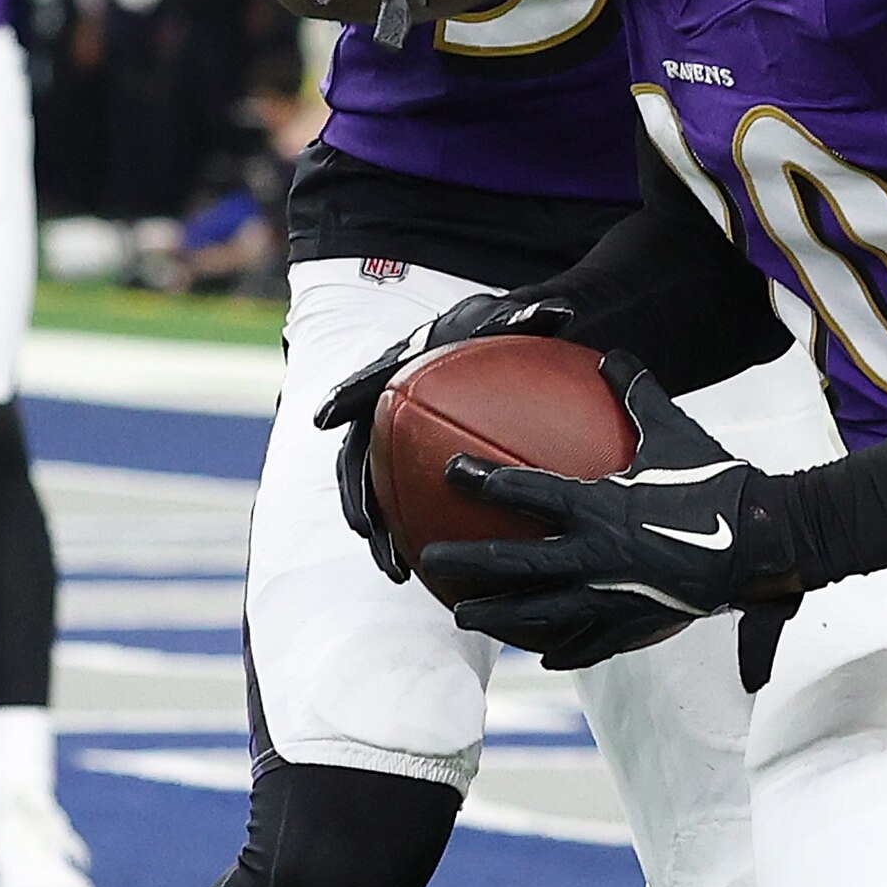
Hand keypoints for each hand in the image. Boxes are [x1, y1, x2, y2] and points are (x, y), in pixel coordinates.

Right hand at [315, 289, 572, 582]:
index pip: (368, 383)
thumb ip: (530, 316)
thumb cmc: (502, 329)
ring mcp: (398, 438)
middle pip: (358, 455)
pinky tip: (443, 575)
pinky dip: (418, 537)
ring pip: (377, 491)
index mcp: (403, 369)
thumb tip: (561, 311)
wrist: (500, 341)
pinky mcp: (414, 462)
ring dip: (380, 531)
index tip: (325, 418)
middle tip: (364, 531)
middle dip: (356, 496)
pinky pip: (410, 505)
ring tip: (396, 570)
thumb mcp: (515, 316)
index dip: (345, 397)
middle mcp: (390, 409)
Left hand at [424, 360, 801, 667]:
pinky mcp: (633, 623)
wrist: (763, 541)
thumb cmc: (717, 480)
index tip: (449, 471)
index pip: (526, 491)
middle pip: (515, 563)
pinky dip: (561, 647)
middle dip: (467, 561)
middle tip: (432, 559)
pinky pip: (588, 641)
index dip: (482, 479)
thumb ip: (636, 393)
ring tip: (464, 615)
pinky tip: (542, 654)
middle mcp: (595, 554)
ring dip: (498, 615)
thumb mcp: (673, 430)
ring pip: (539, 612)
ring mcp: (611, 595)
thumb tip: (612, 353)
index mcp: (599, 504)